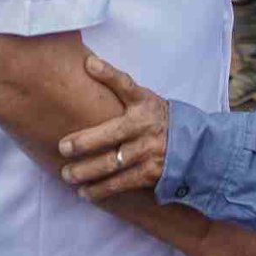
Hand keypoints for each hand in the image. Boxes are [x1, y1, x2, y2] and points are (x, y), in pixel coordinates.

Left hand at [60, 55, 169, 201]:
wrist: (192, 145)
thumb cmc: (156, 118)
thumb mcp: (144, 98)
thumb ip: (118, 86)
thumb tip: (88, 63)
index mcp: (144, 103)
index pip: (126, 84)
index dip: (109, 73)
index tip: (89, 65)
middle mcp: (147, 126)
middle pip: (111, 134)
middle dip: (84, 143)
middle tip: (62, 148)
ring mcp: (150, 151)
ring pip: (113, 164)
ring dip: (87, 172)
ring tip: (67, 176)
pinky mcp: (151, 173)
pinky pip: (122, 183)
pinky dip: (101, 189)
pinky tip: (85, 192)